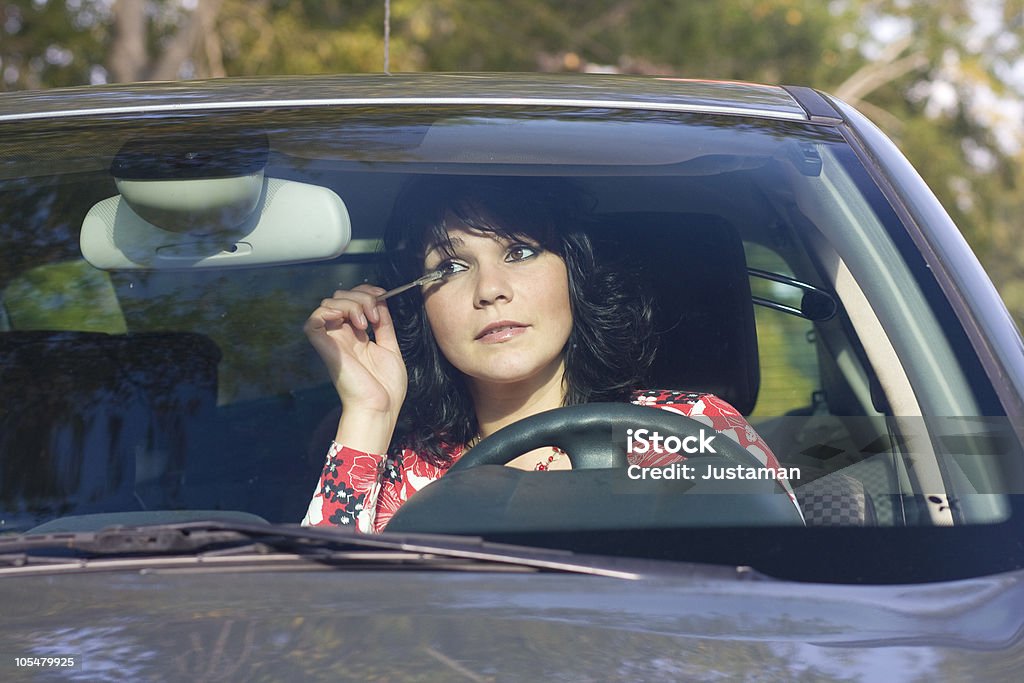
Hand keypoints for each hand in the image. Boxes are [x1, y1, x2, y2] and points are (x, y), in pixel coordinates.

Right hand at [304, 284, 406, 450]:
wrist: (379, 407)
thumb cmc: (385, 388)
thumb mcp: (390, 348)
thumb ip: (385, 325)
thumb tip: (382, 303)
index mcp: (356, 337)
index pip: (352, 300)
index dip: (366, 292)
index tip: (383, 297)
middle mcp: (342, 336)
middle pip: (340, 297)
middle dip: (361, 296)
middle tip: (375, 316)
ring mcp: (333, 341)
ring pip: (328, 303)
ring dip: (351, 303)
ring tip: (366, 322)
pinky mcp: (325, 347)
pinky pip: (313, 320)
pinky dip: (329, 311)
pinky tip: (348, 319)